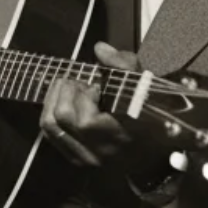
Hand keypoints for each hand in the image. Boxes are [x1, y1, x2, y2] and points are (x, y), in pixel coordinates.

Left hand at [39, 41, 150, 170]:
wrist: (157, 149)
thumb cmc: (151, 115)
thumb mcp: (143, 86)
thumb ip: (123, 65)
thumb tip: (100, 48)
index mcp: (119, 137)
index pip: (86, 121)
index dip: (86, 95)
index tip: (98, 86)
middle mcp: (99, 152)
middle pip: (62, 117)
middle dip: (66, 91)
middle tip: (80, 83)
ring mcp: (86, 158)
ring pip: (50, 125)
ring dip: (54, 99)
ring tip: (71, 91)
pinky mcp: (76, 159)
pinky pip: (50, 133)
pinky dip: (51, 113)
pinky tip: (64, 103)